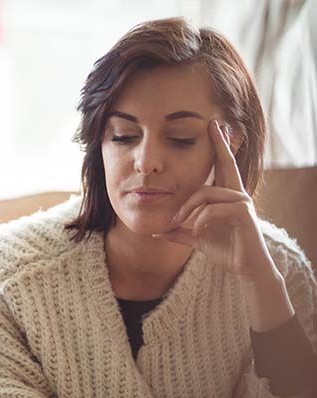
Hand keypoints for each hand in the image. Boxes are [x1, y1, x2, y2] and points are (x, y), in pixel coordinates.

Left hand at [153, 119, 273, 282]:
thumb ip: (178, 232)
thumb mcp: (196, 239)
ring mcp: (242, 202)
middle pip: (225, 164)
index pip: (222, 167)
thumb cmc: (225, 251)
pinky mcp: (243, 213)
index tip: (216, 127)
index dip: (219, 147)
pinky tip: (197, 231)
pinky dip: (199, 220)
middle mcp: (237, 194)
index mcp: (226, 196)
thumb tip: (156, 231)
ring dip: (187, 208)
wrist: (245, 270)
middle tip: (215, 123)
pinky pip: (212, 210)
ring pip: (205, 193)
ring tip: (177, 222)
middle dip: (220, 143)